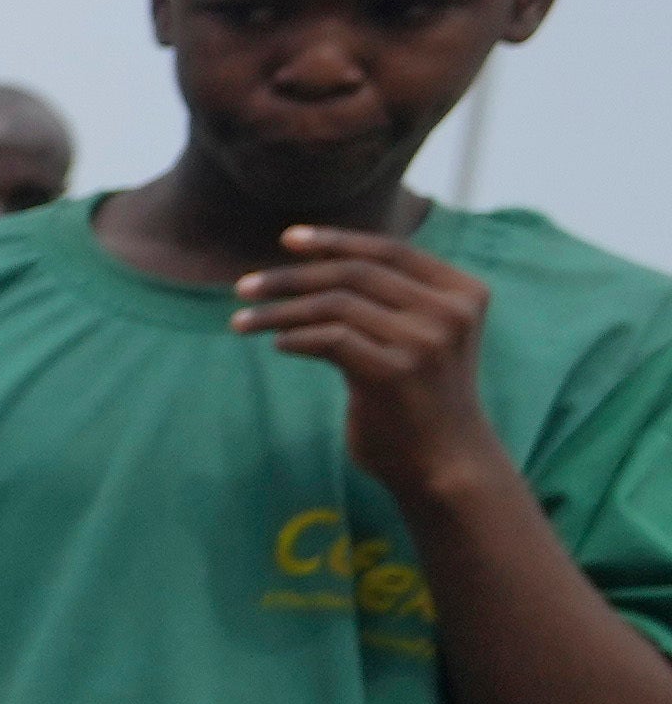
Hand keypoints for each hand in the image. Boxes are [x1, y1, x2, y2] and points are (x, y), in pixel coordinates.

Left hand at [236, 220, 502, 484]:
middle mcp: (449, 312)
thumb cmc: (422, 398)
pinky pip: (328, 339)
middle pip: (355, 274)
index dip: (336, 241)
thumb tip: (319, 260)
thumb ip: (393, 300)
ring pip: (334, 305)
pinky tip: (277, 345)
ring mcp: (424, 342)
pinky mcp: (393, 373)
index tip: (288, 239)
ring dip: (278, 311)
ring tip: (240, 321)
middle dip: (292, 275)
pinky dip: (293, 338)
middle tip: (244, 286)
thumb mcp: (423, 336)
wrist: (447, 463)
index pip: (391, 251)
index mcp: (464, 293)